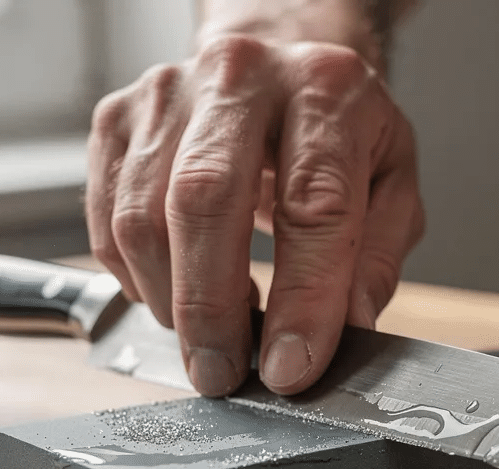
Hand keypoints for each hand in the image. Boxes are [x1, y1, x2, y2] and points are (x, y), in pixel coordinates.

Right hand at [86, 35, 423, 396]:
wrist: (278, 62)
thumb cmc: (337, 132)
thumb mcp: (391, 183)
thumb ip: (375, 258)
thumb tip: (346, 330)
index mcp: (326, 90)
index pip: (312, 205)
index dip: (302, 300)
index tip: (291, 369)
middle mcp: (241, 77)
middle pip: (204, 201)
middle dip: (211, 310)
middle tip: (222, 375)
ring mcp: (167, 94)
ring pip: (141, 218)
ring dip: (171, 300)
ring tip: (210, 333)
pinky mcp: (117, 121)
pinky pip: (106, 223)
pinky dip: (136, 279)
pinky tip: (175, 290)